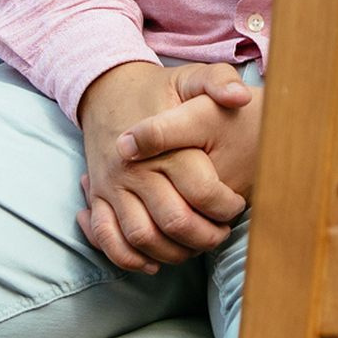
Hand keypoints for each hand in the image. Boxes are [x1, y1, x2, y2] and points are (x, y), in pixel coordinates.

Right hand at [75, 62, 252, 271]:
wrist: (107, 90)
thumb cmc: (159, 89)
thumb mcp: (191, 76)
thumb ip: (219, 81)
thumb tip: (241, 96)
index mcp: (163, 144)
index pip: (202, 190)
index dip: (227, 206)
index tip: (238, 204)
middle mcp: (134, 169)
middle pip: (174, 221)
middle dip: (206, 236)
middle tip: (222, 232)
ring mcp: (112, 186)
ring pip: (142, 237)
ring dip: (172, 252)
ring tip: (195, 246)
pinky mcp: (97, 197)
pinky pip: (107, 239)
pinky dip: (128, 257)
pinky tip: (153, 261)